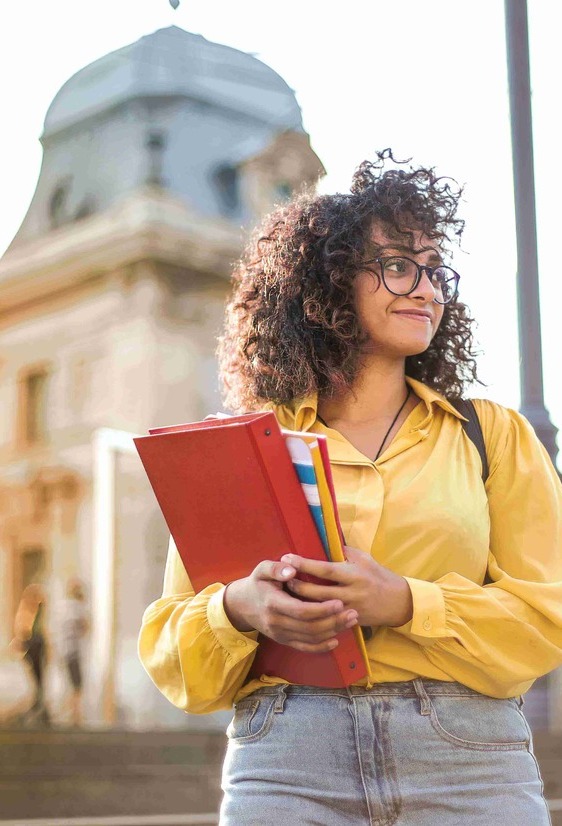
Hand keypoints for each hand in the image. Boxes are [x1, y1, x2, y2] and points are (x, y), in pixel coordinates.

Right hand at [223, 559, 358, 652]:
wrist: (242, 605)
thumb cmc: (257, 583)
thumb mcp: (261, 569)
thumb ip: (276, 568)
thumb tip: (292, 570)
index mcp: (273, 603)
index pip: (301, 611)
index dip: (322, 609)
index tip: (339, 602)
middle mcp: (276, 622)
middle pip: (310, 627)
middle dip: (333, 621)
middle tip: (353, 613)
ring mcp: (280, 634)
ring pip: (310, 638)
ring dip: (332, 632)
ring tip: (350, 621)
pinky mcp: (283, 640)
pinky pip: (304, 647)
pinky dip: (321, 646)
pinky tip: (335, 640)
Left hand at [281, 546, 412, 628]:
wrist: (398, 602)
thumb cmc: (379, 576)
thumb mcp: (364, 559)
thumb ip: (344, 552)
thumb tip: (323, 541)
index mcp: (354, 574)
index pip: (325, 569)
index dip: (305, 564)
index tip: (288, 558)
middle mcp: (351, 593)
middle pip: (318, 592)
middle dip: (297, 585)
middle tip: (282, 578)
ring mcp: (349, 609)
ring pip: (319, 608)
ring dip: (301, 601)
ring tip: (286, 593)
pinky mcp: (349, 621)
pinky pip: (327, 620)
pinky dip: (313, 615)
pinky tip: (299, 611)